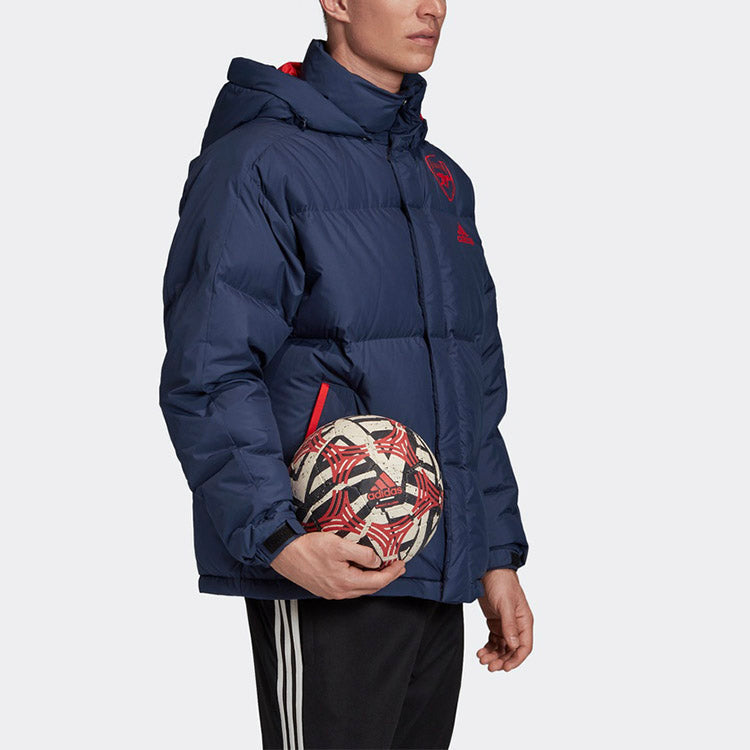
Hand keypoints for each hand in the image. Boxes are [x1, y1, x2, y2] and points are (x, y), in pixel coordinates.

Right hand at [270, 531, 405, 598]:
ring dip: (374, 579)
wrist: (284, 553)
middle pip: (370, 588)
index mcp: (345, 582)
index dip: (392, 573)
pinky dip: (361, 579)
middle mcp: (339, 592)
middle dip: (386, 577)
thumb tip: (376, 561)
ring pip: (360, 589)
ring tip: (383, 567)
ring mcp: (331, 592)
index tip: (402, 563)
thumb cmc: (309, 547)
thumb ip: (361, 553)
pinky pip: (349, 587)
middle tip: (397, 566)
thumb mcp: (338, 545)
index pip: (377, 582)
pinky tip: (362, 570)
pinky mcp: (324, 588)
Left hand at [476, 569, 532, 671]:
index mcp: (524, 621)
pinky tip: (481, 651)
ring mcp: (505, 624)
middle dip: (502, 660)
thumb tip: (514, 645)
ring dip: (493, 655)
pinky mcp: (495, 622)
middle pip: (512, 650)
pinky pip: (493, 640)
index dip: (516, 659)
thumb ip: (509, 625)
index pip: (525, 646)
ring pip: (502, 647)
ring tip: (482, 659)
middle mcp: (516, 625)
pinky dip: (488, 647)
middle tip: (490, 666)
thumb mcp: (505, 604)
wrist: (487, 569)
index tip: (505, 668)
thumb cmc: (501, 582)